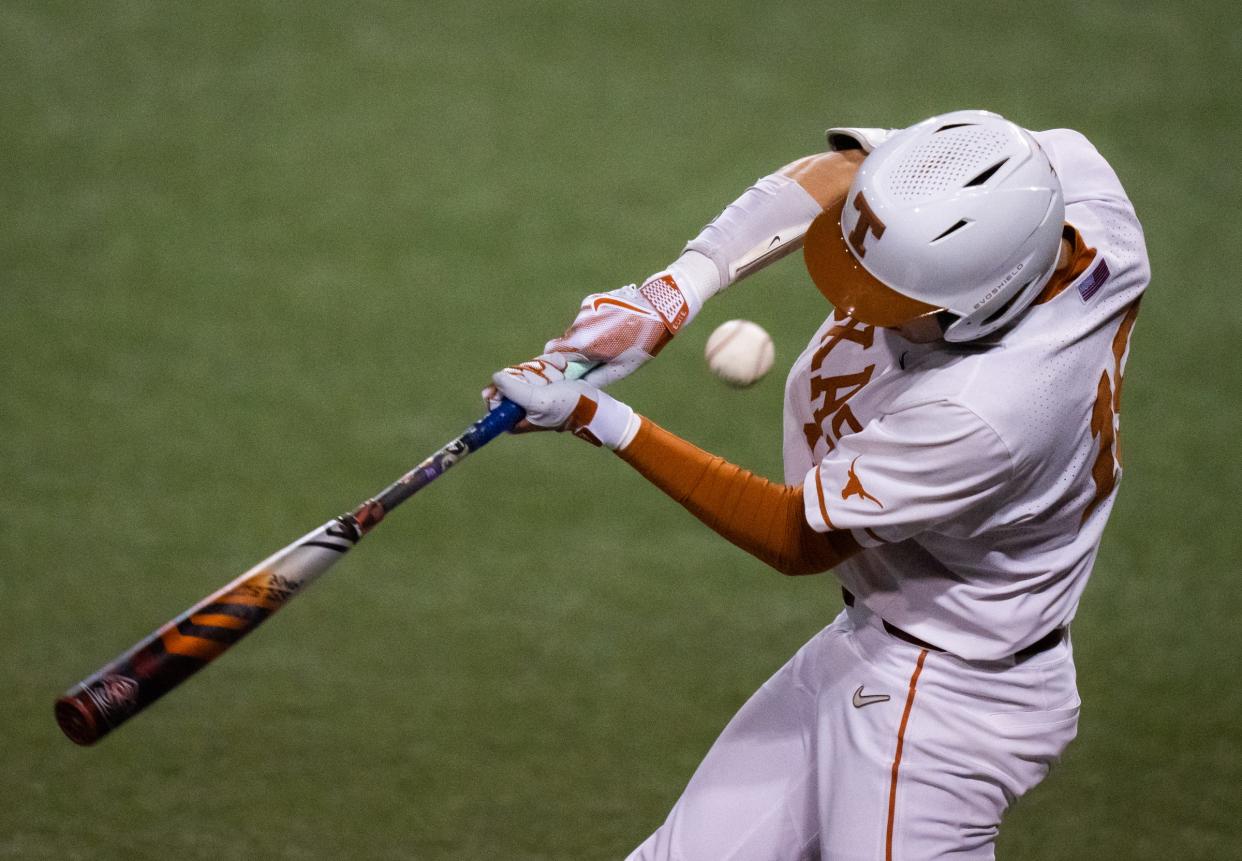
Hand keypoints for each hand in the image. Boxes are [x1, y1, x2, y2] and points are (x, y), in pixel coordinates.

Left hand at [490, 359, 637, 448]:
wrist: (596, 404)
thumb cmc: (568, 406)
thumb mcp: (539, 400)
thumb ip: (515, 391)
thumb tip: (495, 378)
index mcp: (512, 418)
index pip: (494, 394)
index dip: (507, 383)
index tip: (524, 382)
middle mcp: (518, 407)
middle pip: (510, 378)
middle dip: (533, 374)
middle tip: (549, 382)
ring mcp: (531, 393)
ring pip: (526, 369)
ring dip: (546, 368)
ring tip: (561, 376)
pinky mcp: (543, 383)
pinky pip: (539, 365)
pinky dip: (552, 364)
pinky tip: (563, 368)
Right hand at [544, 275, 688, 386]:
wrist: (658, 308)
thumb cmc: (642, 342)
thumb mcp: (622, 367)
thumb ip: (596, 378)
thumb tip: (579, 387)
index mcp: (584, 344)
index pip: (552, 354)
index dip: (556, 363)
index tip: (566, 370)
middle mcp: (579, 325)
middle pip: (564, 342)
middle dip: (574, 352)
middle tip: (595, 358)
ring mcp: (584, 309)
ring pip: (575, 330)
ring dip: (585, 337)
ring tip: (609, 339)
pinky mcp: (591, 300)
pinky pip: (584, 317)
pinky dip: (592, 324)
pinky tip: (611, 325)